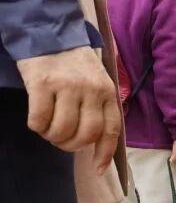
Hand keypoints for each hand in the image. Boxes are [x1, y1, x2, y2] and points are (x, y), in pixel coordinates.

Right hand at [16, 46, 122, 173]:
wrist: (49, 34)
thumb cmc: (74, 65)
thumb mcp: (97, 83)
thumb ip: (98, 107)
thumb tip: (96, 143)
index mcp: (108, 92)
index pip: (111, 129)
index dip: (104, 152)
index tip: (98, 168)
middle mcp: (91, 90)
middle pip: (86, 134)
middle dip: (72, 145)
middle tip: (61, 141)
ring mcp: (66, 86)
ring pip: (62, 129)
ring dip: (53, 137)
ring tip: (48, 130)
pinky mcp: (42, 83)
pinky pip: (40, 119)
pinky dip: (37, 127)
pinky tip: (37, 121)